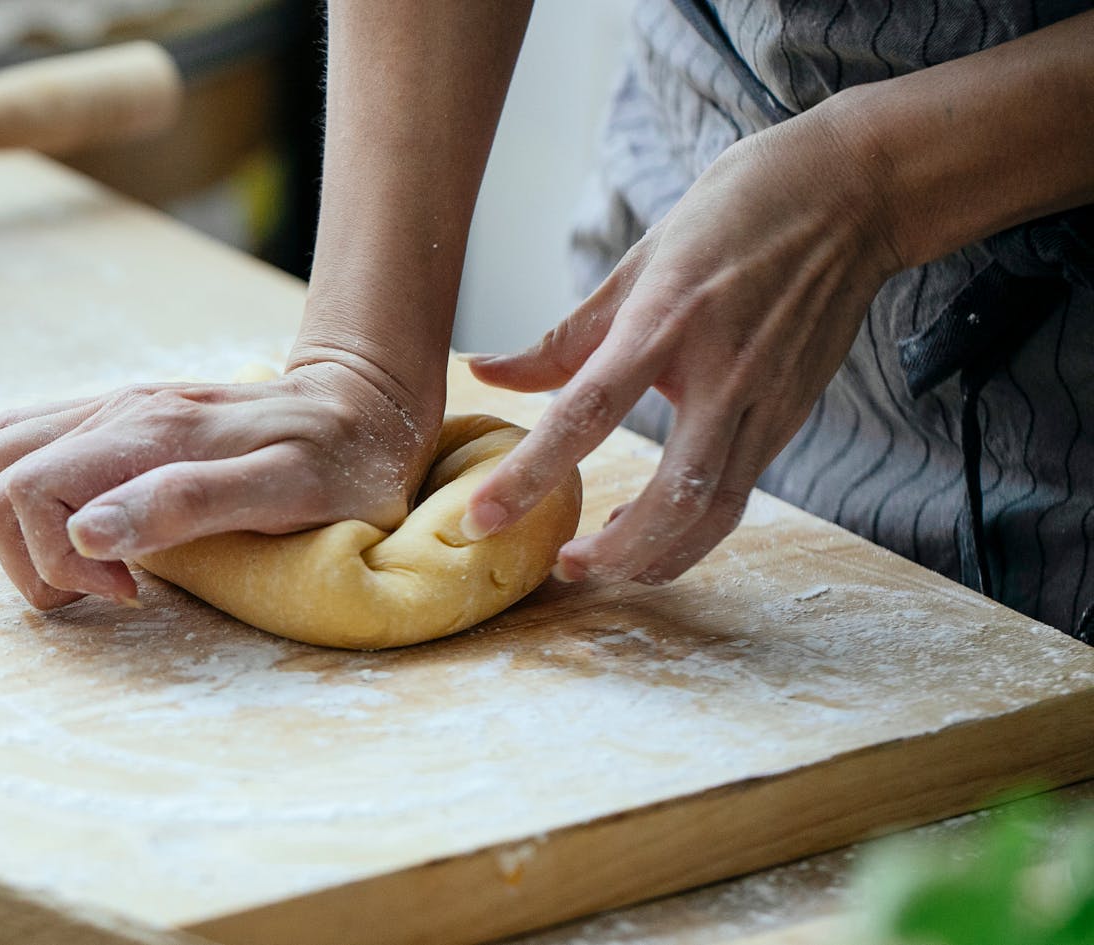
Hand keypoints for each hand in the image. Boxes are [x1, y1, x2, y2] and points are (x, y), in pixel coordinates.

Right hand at [0, 358, 437, 608]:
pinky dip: (47, 500)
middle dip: (31, 552)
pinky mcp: (119, 419)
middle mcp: (117, 411)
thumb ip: (185, 505)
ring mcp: (113, 410)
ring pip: (4, 459)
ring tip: (106, 561)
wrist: (368, 402)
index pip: (24, 492)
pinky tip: (108, 527)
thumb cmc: (342, 462)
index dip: (56, 561)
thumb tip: (88, 532)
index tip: (130, 591)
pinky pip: (37, 448)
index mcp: (147, 430)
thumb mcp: (288, 492)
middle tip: (114, 585)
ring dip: (31, 525)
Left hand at [464, 109, 904, 584]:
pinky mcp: (790, 415)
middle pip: (672, 495)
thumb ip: (564, 337)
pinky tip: (647, 529)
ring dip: (654, 557)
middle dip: (614, 551)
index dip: (528, 474)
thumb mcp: (639, 260)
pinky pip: (736, 493)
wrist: (853, 193)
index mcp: (667, 319)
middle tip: (560, 566)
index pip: (585, 413)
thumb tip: (484, 372)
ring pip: (714, 511)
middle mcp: (722, 370)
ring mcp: (765, 399)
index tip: (480, 517)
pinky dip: (689, 529)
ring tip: (597, 562)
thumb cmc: (735, 212)